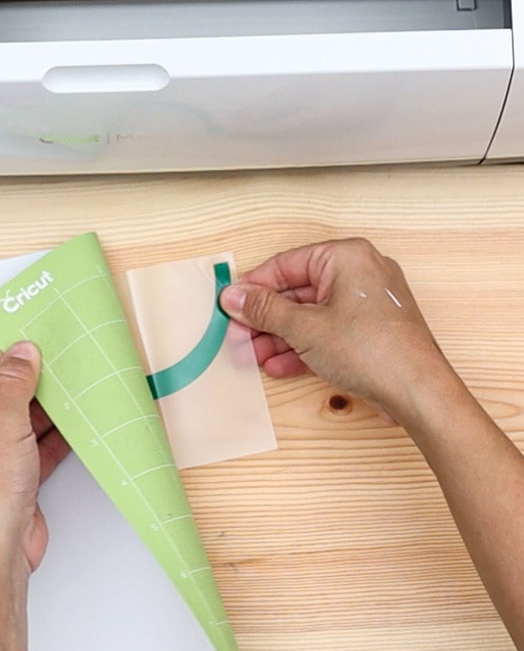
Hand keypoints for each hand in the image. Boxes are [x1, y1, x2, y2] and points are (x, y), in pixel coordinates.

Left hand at [0, 342, 68, 573]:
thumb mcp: (3, 427)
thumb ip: (15, 384)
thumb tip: (22, 352)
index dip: (6, 356)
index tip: (34, 341)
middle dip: (28, 382)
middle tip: (58, 360)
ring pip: (15, 419)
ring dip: (42, 407)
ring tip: (71, 384)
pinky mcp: (5, 477)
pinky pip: (29, 443)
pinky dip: (50, 433)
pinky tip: (73, 418)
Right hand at [218, 238, 454, 423]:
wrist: (419, 393)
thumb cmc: (373, 350)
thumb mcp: (304, 328)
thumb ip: (264, 310)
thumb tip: (233, 296)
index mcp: (346, 257)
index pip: (285, 264)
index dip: (254, 286)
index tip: (231, 303)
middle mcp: (359, 272)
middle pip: (297, 291)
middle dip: (267, 318)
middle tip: (240, 334)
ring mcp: (367, 302)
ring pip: (310, 314)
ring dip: (281, 336)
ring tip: (256, 355)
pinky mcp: (370, 329)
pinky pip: (327, 330)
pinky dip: (304, 346)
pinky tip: (281, 365)